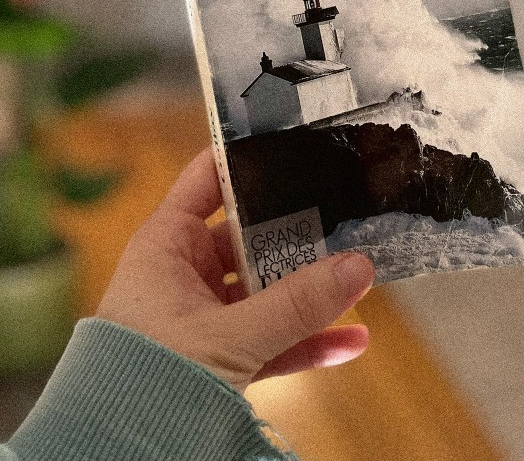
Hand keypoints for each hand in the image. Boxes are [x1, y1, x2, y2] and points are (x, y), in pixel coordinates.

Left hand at [96, 149, 375, 391]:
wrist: (119, 452)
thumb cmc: (146, 379)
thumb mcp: (230, 334)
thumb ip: (297, 303)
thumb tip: (358, 266)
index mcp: (168, 243)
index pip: (210, 179)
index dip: (248, 157)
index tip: (295, 140)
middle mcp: (185, 273)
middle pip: (251, 236)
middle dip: (299, 232)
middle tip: (346, 216)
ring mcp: (204, 316)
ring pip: (267, 290)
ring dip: (311, 292)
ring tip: (358, 279)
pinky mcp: (220, 359)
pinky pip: (272, 340)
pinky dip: (308, 341)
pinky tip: (350, 340)